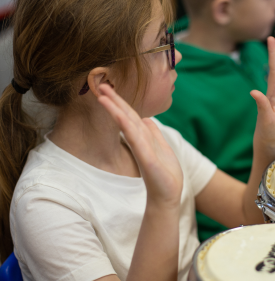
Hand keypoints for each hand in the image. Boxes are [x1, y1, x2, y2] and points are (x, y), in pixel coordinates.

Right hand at [97, 84, 182, 208]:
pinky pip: (135, 137)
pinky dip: (126, 124)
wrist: (168, 195)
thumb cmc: (165, 174)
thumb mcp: (162, 148)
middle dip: (115, 100)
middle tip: (100, 85)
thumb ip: (154, 134)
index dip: (121, 102)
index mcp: (145, 138)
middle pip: (126, 116)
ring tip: (102, 95)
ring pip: (127, 124)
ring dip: (115, 109)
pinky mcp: (145, 158)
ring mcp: (142, 149)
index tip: (109, 89)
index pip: (132, 116)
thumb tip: (148, 119)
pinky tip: (118, 114)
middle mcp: (141, 141)